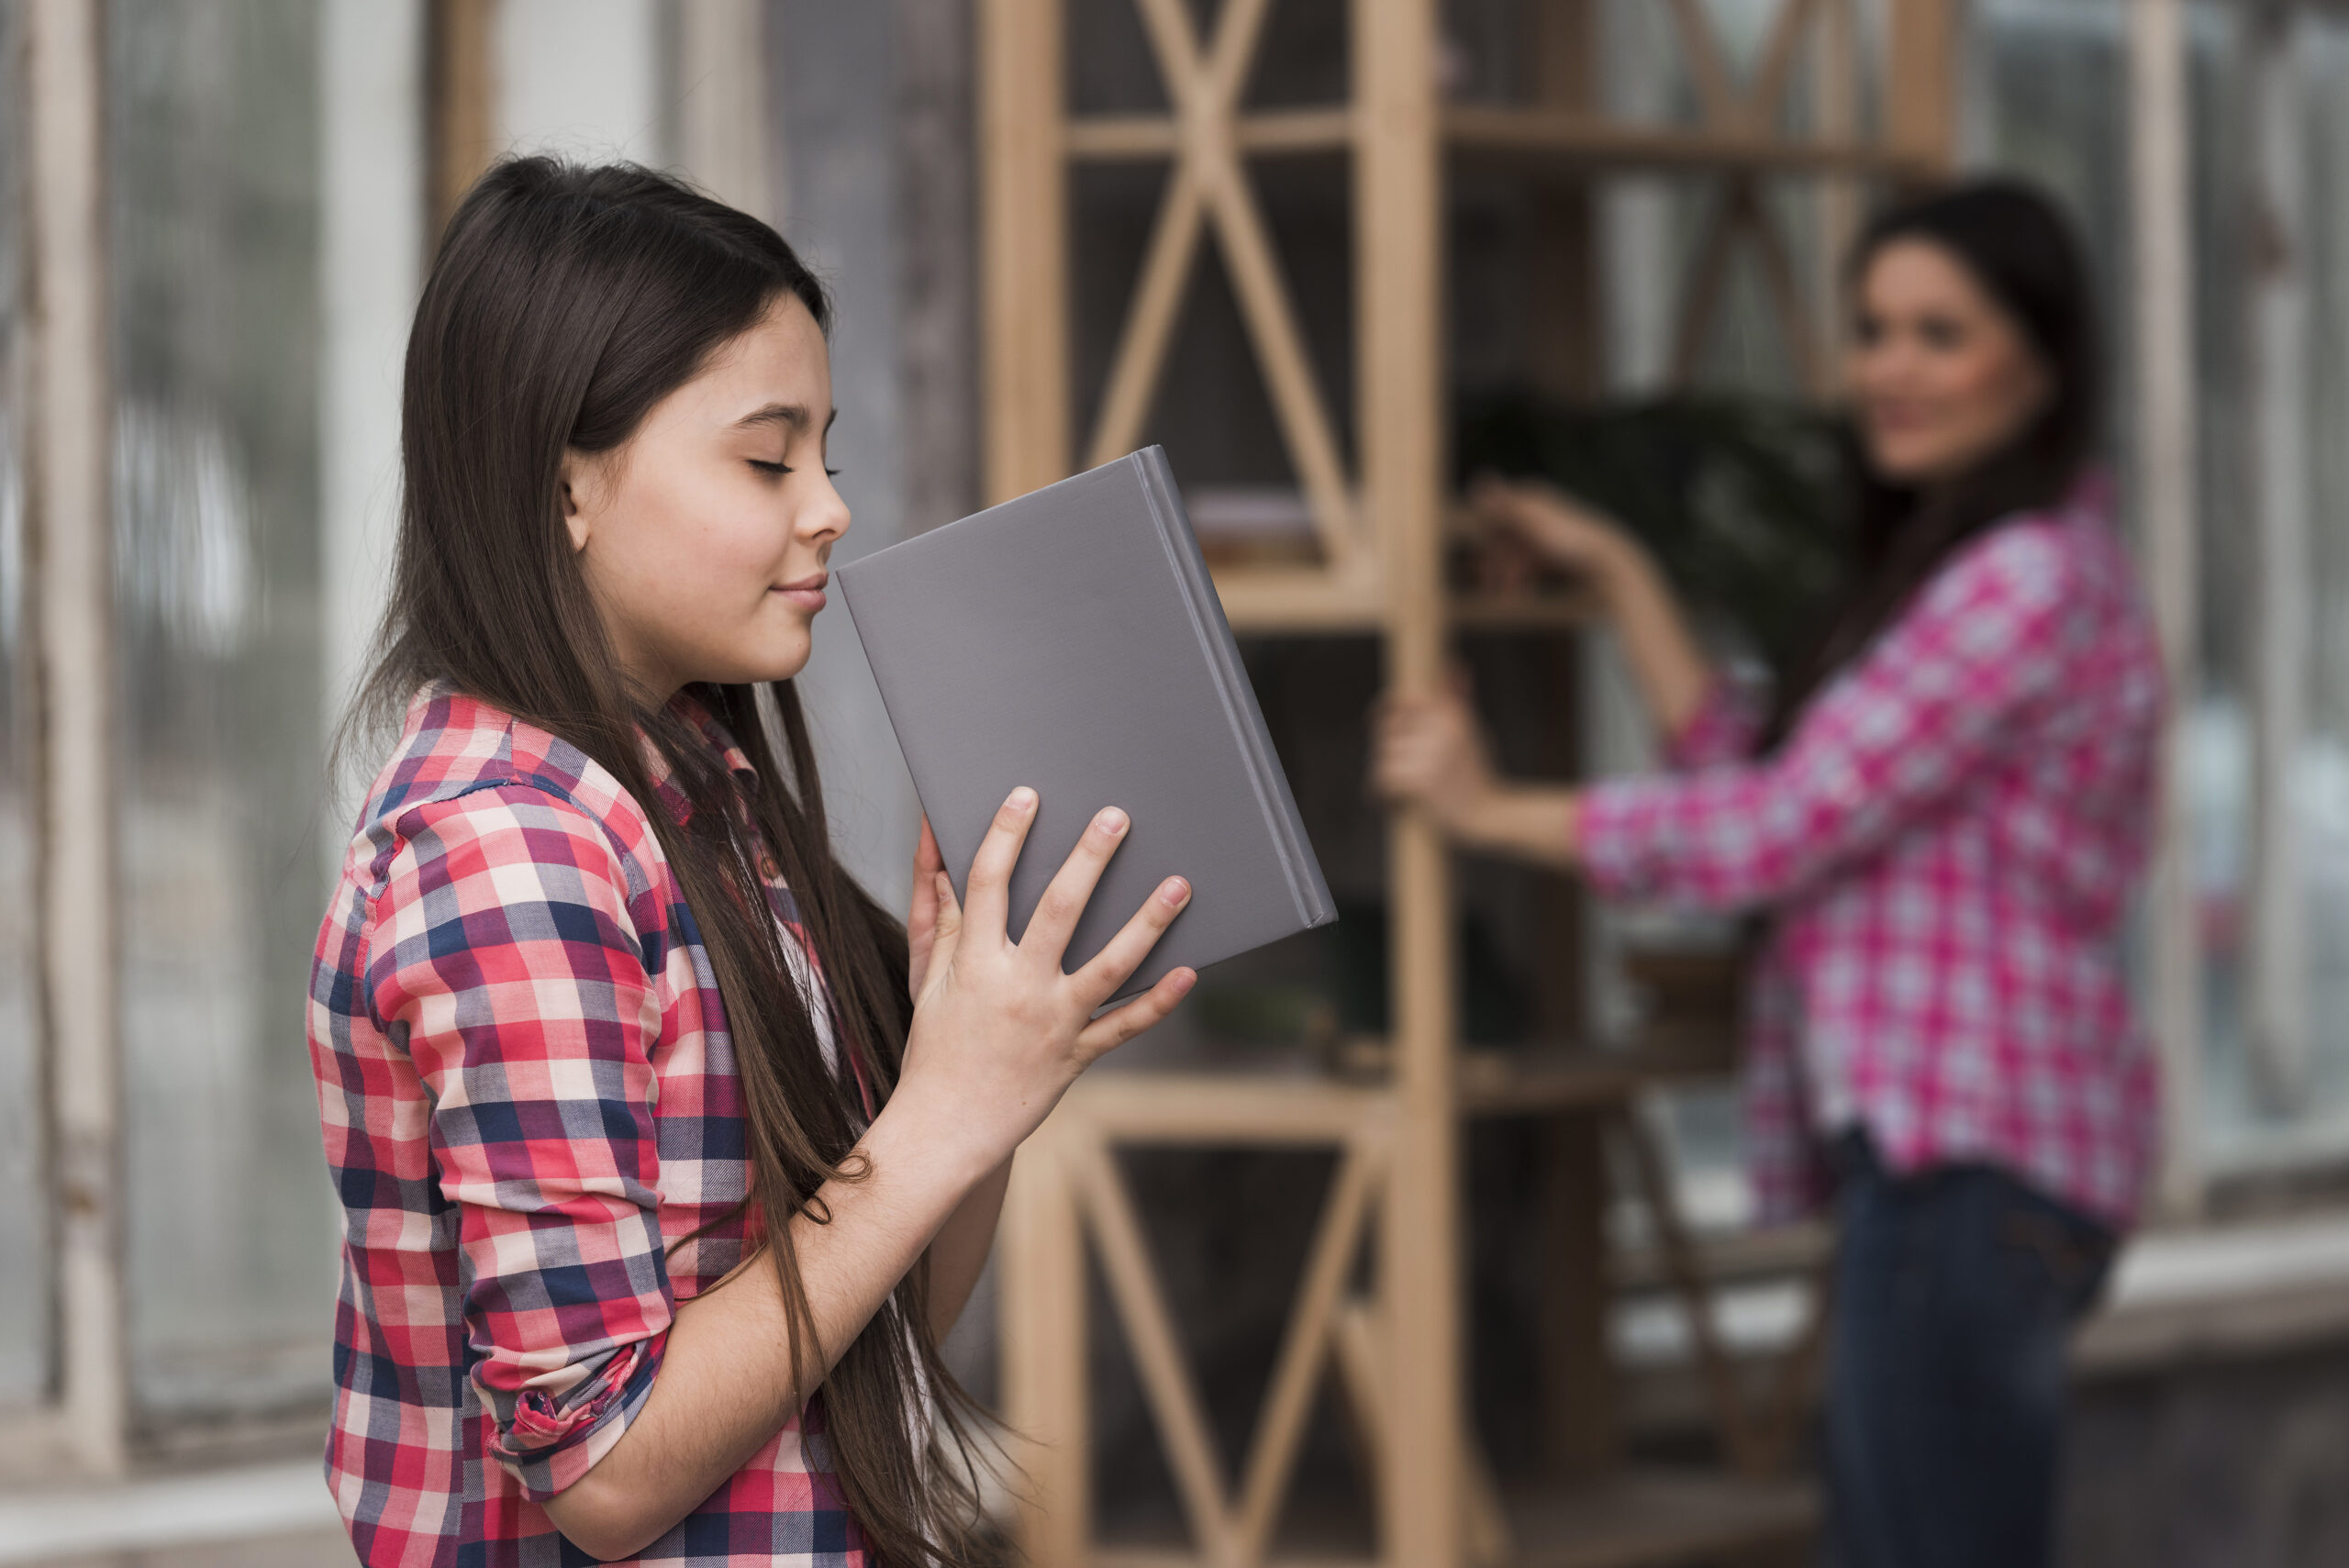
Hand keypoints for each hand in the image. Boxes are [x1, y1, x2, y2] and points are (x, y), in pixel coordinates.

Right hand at [891, 788, 1195, 1178]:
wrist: (947, 1127)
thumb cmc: (936, 1047)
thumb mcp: (931, 980)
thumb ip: (941, 919)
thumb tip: (938, 859)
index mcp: (975, 964)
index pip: (988, 885)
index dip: (1006, 836)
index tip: (1027, 796)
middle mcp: (1018, 988)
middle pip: (1058, 912)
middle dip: (1088, 860)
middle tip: (1116, 817)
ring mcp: (1053, 1022)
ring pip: (1108, 966)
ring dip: (1147, 923)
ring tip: (1179, 884)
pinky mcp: (1076, 1054)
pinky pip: (1124, 1025)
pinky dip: (1158, 1001)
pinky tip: (1189, 972)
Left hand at [1372, 677, 1500, 838]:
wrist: (1489, 814)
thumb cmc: (1478, 773)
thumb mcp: (1472, 731)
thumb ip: (1458, 699)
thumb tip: (1457, 664)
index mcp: (1453, 714)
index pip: (1404, 701)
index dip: (1386, 707)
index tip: (1379, 716)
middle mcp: (1442, 729)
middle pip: (1389, 730)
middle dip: (1386, 747)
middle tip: (1390, 765)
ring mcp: (1431, 754)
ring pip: (1384, 756)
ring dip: (1385, 773)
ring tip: (1397, 787)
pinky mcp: (1421, 780)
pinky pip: (1384, 778)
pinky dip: (1381, 793)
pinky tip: (1391, 801)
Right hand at [1466, 474, 1642, 592]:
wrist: (1606, 559)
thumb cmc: (1568, 538)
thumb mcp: (1531, 519)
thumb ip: (1504, 503)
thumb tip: (1479, 479)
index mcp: (1531, 497)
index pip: (1494, 514)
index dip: (1484, 538)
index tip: (1479, 564)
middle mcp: (1538, 510)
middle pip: (1505, 535)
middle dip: (1496, 560)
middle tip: (1489, 584)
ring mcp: (1547, 531)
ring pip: (1517, 552)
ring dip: (1508, 572)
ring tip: (1507, 593)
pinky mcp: (1557, 550)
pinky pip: (1532, 563)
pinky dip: (1523, 576)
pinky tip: (1521, 590)